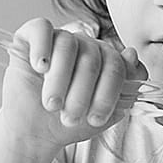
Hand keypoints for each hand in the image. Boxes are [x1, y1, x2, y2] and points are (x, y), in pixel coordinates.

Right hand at [0, 18, 146, 154]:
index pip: (116, 64)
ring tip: (52, 104)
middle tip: (70, 117)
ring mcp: (58, 40)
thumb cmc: (67, 123)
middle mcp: (84, 47)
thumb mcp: (104, 115)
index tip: (95, 118)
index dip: (108, 92)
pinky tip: (40, 68)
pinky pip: (41, 28)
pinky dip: (41, 47)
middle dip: (82, 92)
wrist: (32, 134)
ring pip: (68, 44)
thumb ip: (126, 89)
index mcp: (105, 61)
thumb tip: (132, 55)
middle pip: (93, 56)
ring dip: (60, 79)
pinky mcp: (30, 38)